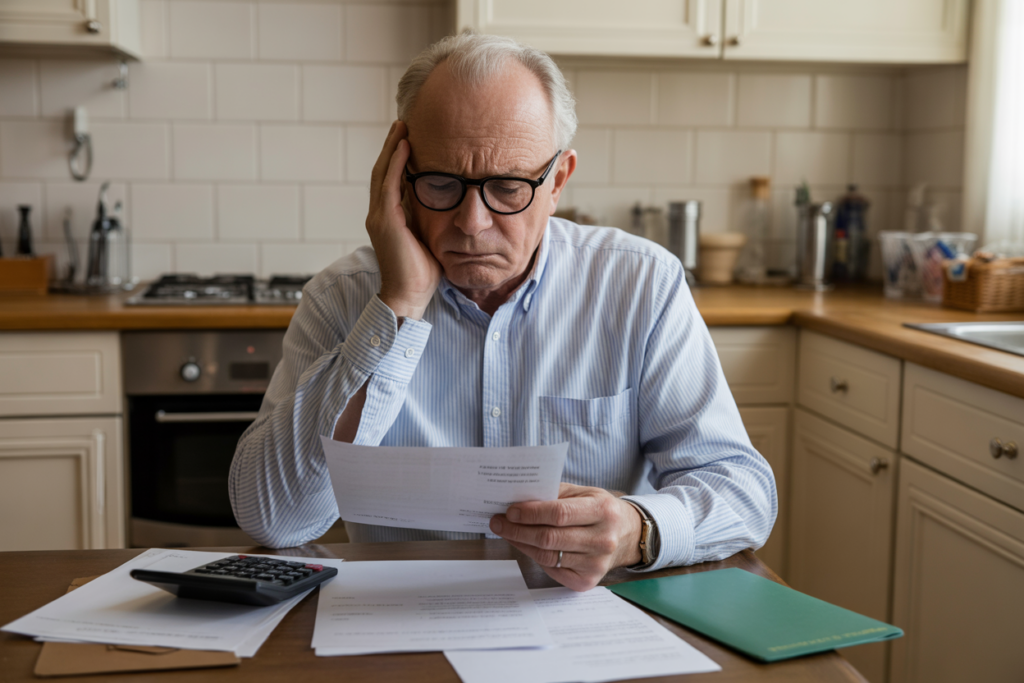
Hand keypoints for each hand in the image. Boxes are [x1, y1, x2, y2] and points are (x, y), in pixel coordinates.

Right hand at [366, 120, 441, 319]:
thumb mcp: (428, 238)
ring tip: (402, 127)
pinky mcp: (386, 221)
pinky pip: (389, 184)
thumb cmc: (422, 274)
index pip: (389, 181)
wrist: (408, 295)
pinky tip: (406, 147)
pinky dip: (396, 164)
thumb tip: (446, 204)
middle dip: (391, 147)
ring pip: (382, 173)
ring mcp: (379, 217)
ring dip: (392, 148)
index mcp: (388, 219)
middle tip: (402, 124)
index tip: (407, 140)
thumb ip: (430, 220)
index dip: (396, 159)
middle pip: (382, 171)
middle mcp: (378, 215)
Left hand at [489, 483, 642, 591]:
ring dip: (521, 543)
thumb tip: (519, 500)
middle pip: (549, 538)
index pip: (559, 513)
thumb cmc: (601, 510)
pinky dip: (534, 557)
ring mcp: (596, 564)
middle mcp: (603, 540)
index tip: (510, 510)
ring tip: (506, 532)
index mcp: (603, 511)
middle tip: (498, 522)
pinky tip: (525, 546)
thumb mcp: (584, 493)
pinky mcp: (587, 581)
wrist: (628, 535)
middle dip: (518, 529)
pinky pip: (552, 570)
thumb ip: (555, 495)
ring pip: (547, 556)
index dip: (531, 513)